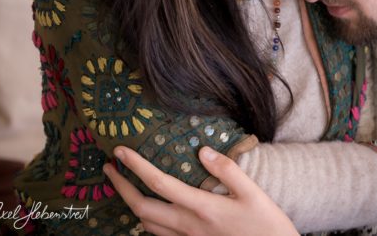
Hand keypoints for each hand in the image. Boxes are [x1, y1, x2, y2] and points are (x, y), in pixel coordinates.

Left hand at [104, 146, 298, 235]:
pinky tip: (148, 210)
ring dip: (129, 202)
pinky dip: (145, 220)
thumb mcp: (253, 192)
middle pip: (142, 207)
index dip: (136, 166)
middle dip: (121, 186)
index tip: (120, 150)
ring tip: (122, 184)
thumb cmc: (266, 224)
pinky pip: (159, 235)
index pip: (159, 183)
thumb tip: (203, 150)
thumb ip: (227, 169)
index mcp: (201, 207)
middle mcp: (188, 225)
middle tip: (109, 167)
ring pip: (146, 224)